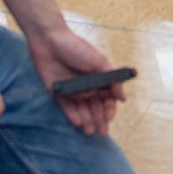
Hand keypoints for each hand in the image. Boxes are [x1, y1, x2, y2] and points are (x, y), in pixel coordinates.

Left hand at [28, 22, 123, 136]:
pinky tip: (78, 122)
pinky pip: (66, 107)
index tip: (109, 118)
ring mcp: (72, 90)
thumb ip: (111, 80)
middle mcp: (86, 86)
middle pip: (94, 107)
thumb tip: (123, 98)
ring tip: (89, 131)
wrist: (50, 40)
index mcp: (98, 78)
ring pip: (81, 109)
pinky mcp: (58, 92)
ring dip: (86, 120)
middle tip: (102, 133)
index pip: (106, 98)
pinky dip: (72, 115)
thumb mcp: (99, 62)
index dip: (109, 109)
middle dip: (99, 120)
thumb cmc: (77, 48)